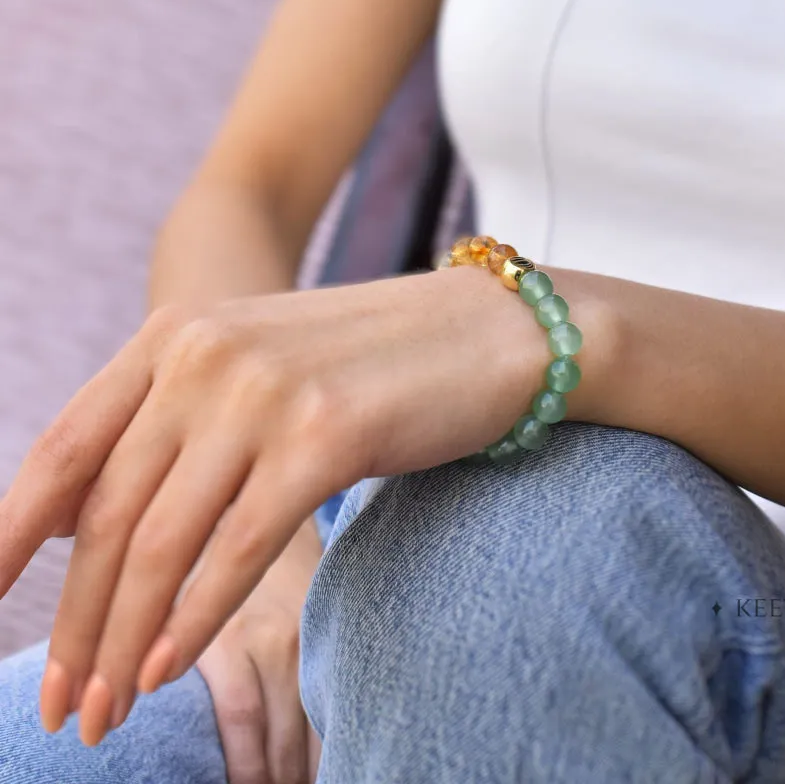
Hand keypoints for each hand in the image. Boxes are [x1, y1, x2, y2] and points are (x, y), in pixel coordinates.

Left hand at [0, 265, 591, 745]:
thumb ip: (174, 421)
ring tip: (109, 706)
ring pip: (161, 542)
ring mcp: (264, 392)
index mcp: (176, 332)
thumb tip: (91, 521)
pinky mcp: (325, 437)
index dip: (9, 537)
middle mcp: (206, 353)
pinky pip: (234, 550)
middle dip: (77, 621)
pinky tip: (169, 668)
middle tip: (67, 703)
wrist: (487, 327)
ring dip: (124, 639)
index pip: (64, 448)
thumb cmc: (371, 359)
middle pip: (109, 512)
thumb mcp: (255, 365)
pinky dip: (193, 619)